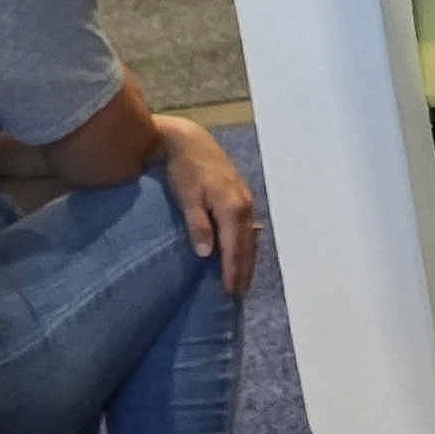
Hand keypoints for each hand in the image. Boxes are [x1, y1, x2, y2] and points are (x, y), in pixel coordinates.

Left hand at [152, 115, 258, 294]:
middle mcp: (245, 206)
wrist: (189, 141)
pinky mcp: (241, 196)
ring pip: (250, 237)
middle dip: (244, 269)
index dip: (232, 270)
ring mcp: (246, 201)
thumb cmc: (184, 170)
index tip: (229, 291)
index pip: (234, 248)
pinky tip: (243, 251)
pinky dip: (246, 244)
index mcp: (232, 209)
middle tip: (239, 293)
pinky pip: (248, 227)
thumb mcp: (186, 197)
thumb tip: (206, 254)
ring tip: (243, 278)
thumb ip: (198, 225)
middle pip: (247, 245)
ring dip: (247, 259)